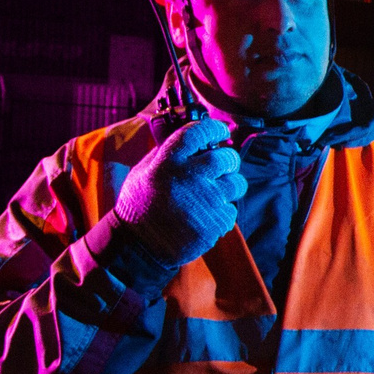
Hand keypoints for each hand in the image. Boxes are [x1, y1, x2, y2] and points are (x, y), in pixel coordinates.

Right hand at [111, 118, 243, 266]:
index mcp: (168, 161)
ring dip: (231, 187)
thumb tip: (191, 138)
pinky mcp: (213, 224)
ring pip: (236, 184)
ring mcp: (204, 201)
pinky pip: (231, 211)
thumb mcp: (143, 172)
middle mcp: (189, 177)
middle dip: (229, 161)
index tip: (221, 130)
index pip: (198, 132)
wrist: (137, 245)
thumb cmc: (140, 205)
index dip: (214, 128)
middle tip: (224, 166)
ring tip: (214, 194)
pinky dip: (223, 213)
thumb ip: (166, 153)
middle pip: (227, 158)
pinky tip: (206, 216)